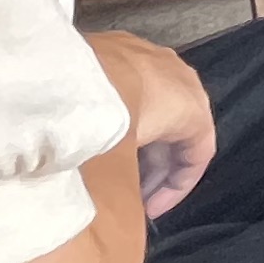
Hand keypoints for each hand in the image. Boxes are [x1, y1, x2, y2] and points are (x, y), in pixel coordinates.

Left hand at [86, 30, 214, 219]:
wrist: (64, 76)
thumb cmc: (108, 124)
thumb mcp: (125, 168)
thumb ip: (130, 191)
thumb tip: (120, 215)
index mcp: (193, 105)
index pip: (199, 153)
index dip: (177, 190)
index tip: (149, 212)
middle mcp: (180, 76)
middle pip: (176, 130)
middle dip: (156, 168)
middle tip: (131, 194)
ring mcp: (148, 57)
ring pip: (154, 106)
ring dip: (139, 141)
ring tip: (110, 167)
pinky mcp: (117, 47)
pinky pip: (130, 89)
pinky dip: (123, 115)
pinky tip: (97, 131)